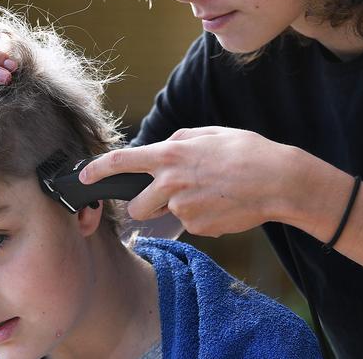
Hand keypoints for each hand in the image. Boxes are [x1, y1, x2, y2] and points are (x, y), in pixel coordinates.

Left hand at [80, 126, 304, 236]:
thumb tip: (161, 147)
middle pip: (136, 206)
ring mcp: (184, 209)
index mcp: (170, 155)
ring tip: (209, 194)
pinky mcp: (199, 227)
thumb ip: (179, 141)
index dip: (97, 169)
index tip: (84, 176)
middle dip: (145, 204)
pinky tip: (221, 204)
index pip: (121, 162)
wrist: (278, 181)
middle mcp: (170, 184)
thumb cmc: (247, 152)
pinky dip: (202, 217)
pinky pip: (191, 224)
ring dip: (179, 209)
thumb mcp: (209, 134)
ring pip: (167, 215)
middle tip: (169, 195)